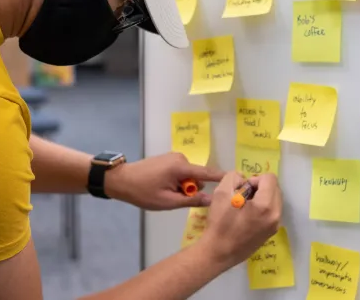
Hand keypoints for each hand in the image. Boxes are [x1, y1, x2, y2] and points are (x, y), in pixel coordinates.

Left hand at [105, 152, 224, 210]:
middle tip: (174, 198)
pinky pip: (181, 172)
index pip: (208, 173)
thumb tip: (211, 200)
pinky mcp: (169, 159)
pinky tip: (162, 186)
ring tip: (165, 193)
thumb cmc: (143, 192)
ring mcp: (174, 157)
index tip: (239, 179)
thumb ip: (191, 200)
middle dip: (191, 189)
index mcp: (181, 167)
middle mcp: (181, 158)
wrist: (121, 180)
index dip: (223, 177)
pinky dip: (177, 181)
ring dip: (182, 186)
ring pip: (189, 176)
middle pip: (197, 177)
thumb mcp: (167, 201)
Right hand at [198, 171, 281, 268]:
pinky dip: (262, 208)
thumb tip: (244, 180)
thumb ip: (234, 177)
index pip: (270, 178)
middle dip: (260, 187)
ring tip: (245, 206)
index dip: (254, 179)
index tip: (242, 190)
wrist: (218, 253)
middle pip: (275, 188)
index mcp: (266, 205)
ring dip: (262, 197)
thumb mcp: (222, 192)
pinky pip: (272, 211)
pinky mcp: (271, 232)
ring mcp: (275, 225)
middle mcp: (276, 215)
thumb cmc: (220, 223)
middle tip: (243, 196)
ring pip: (274, 200)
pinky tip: (247, 216)